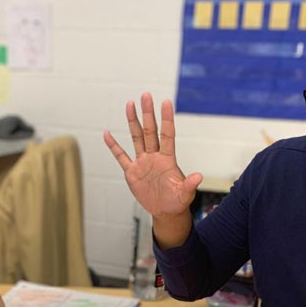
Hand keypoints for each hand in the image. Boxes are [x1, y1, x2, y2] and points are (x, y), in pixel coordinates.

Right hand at [103, 93, 202, 216]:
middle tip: (145, 95)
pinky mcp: (132, 172)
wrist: (166, 211)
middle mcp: (155, 156)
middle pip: (150, 131)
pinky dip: (113, 146)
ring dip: (133, 121)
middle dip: (147, 113)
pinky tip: (107, 134)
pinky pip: (121, 157)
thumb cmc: (177, 201)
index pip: (167, 135)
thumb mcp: (185, 194)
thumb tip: (198, 176)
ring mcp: (142, 163)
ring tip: (130, 104)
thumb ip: (190, 184)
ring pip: (136, 138)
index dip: (166, 119)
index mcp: (168, 159)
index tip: (166, 102)